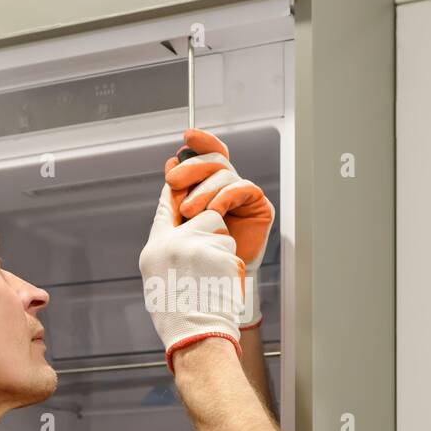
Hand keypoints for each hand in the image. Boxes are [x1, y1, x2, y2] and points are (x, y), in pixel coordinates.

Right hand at [138, 181, 243, 371]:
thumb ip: (167, 249)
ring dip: (222, 252)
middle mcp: (171, 243)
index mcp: (154, 249)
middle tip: (206, 267)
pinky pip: (231, 249)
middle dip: (210, 235)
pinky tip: (220, 286)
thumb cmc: (179, 315)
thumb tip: (176, 227)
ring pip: (220, 231)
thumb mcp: (159, 278)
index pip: (164, 208)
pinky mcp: (217, 252)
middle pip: (202, 217)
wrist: (196, 337)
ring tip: (211, 281)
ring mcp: (194, 245)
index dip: (173, 191)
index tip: (176, 170)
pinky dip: (231, 267)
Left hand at [165, 128, 274, 328]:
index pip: (205, 158)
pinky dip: (224, 196)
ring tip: (189, 212)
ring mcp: (241, 201)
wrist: (209, 294)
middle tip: (174, 180)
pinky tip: (213, 210)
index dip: (200, 142)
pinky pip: (243, 188)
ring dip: (203, 189)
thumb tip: (172, 161)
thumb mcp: (173, 227)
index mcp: (204, 192)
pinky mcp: (258, 209)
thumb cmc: (189, 267)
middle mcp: (224, 192)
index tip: (186, 136)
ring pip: (224, 173)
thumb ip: (173, 197)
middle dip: (192, 167)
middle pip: (214, 161)